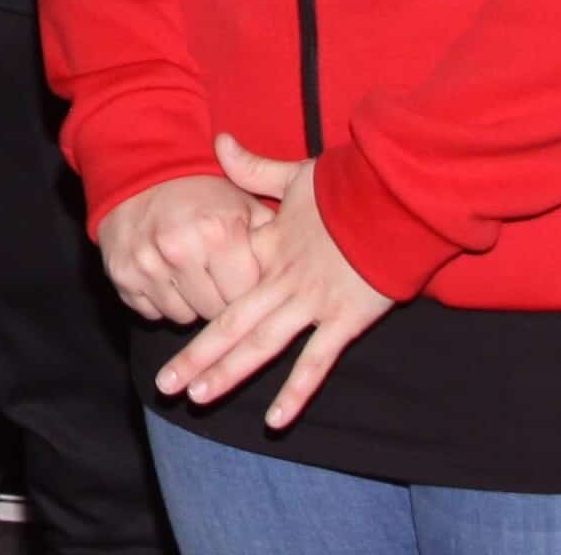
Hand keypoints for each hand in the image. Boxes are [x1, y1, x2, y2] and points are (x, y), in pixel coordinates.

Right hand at [97, 169, 270, 324]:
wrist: (139, 167)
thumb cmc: (200, 191)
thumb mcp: (244, 203)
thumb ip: (274, 238)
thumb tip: (296, 277)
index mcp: (218, 232)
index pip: (246, 299)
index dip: (248, 290)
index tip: (244, 277)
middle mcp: (178, 250)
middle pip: (215, 313)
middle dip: (220, 299)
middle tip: (217, 274)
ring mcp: (145, 264)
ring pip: (182, 316)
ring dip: (189, 301)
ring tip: (190, 271)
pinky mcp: (121, 274)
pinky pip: (151, 311)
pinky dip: (160, 298)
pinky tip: (165, 273)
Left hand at [162, 138, 396, 427]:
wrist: (395, 196)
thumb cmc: (350, 185)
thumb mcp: (294, 172)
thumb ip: (252, 166)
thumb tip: (217, 141)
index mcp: (267, 247)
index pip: (222, 283)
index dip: (196, 305)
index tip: (168, 320)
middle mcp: (281, 280)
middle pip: (230, 324)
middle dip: (196, 355)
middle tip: (165, 384)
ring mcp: (311, 302)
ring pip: (261, 346)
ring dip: (229, 373)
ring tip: (198, 397)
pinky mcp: (345, 319)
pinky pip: (316, 362)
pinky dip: (296, 392)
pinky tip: (275, 419)